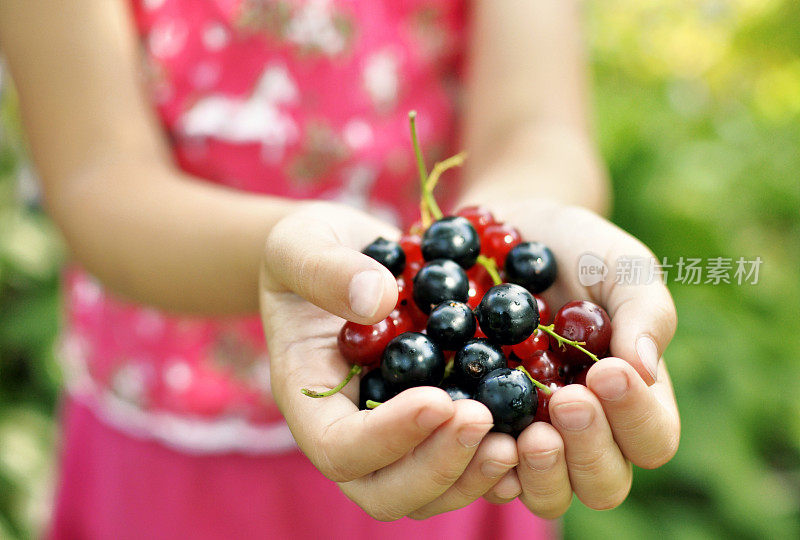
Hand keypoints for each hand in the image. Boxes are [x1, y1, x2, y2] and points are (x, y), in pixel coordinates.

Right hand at [259, 203, 514, 520]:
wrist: (350, 257)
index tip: (435, 400)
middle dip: (438, 467)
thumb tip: (377, 300)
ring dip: (474, 475)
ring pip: (431, 493)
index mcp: (310, 397)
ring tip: (518, 438)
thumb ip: (326, 269)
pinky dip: (499, 464)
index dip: (387, 437)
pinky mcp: (434, 424)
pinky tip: (534, 435)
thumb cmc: (310, 249)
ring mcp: (396, 435)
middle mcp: (352, 431)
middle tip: (482, 421)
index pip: (340, 447)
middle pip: (387, 491)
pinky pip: (463, 466)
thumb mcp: (301, 244)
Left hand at [487, 199, 679, 517]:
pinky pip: (487, 473)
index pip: (652, 437)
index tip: (605, 372)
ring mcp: (532, 436)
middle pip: (604, 482)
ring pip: (551, 494)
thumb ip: (644, 308)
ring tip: (527, 432)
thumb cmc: (575, 249)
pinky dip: (485, 465)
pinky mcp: (483, 430)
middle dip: (590, 448)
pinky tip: (477, 434)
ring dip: (543, 472)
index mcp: (631, 398)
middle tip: (567, 401)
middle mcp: (586, 431)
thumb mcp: (618, 263)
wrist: (506, 236)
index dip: (635, 416)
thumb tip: (643, 367)